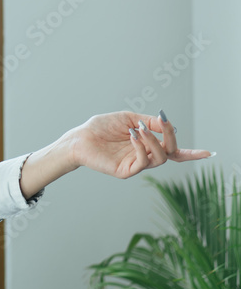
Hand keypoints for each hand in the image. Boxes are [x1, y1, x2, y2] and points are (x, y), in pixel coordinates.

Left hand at [68, 110, 213, 178]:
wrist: (80, 137)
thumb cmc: (101, 127)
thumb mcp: (128, 118)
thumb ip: (148, 122)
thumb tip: (167, 124)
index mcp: (147, 144)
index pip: (173, 150)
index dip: (190, 153)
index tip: (208, 153)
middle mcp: (145, 155)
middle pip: (170, 152)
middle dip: (171, 137)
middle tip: (164, 123)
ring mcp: (136, 164)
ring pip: (159, 157)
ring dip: (153, 140)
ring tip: (139, 128)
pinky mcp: (126, 171)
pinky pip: (142, 161)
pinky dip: (141, 146)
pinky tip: (133, 135)